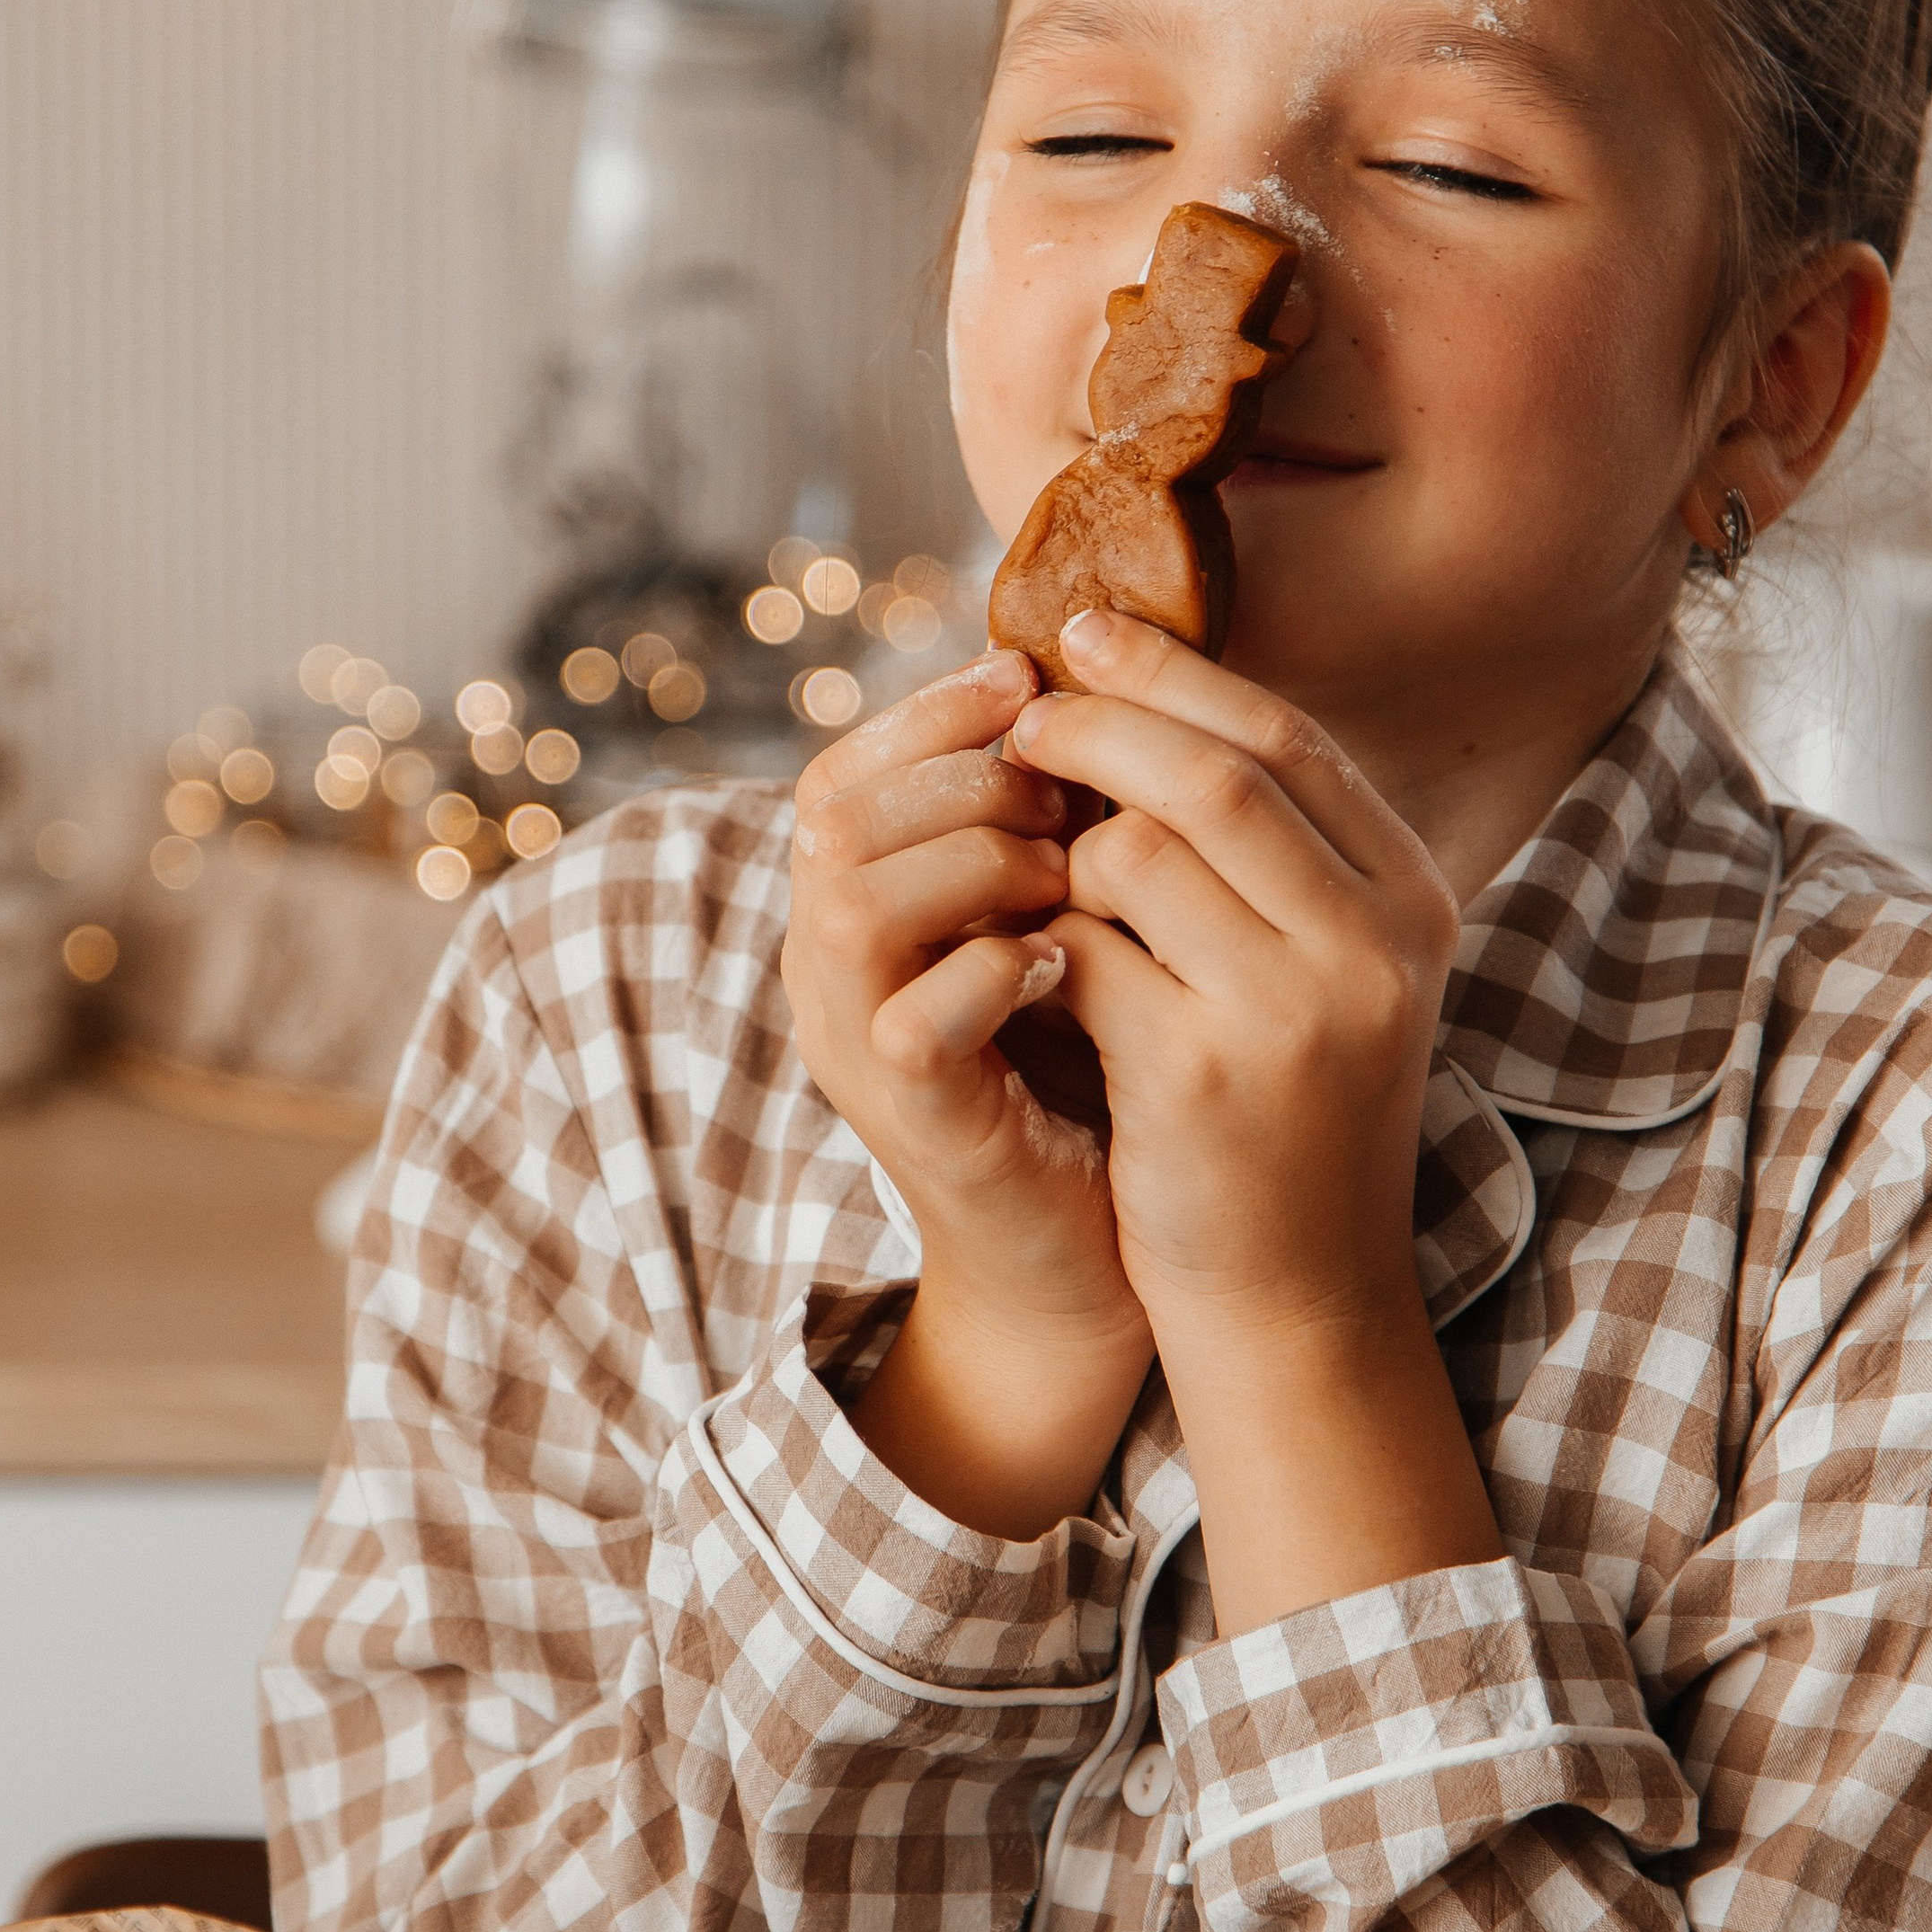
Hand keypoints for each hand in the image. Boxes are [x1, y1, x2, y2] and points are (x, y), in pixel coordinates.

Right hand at [783, 652, 1155, 1538]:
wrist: (1094, 1255)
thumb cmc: (1090, 1070)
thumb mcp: (1058, 920)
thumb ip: (1043, 826)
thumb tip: (1103, 683)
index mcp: (856, 907)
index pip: (844, 768)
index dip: (930, 710)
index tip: (1031, 676)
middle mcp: (828, 971)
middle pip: (833, 812)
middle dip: (962, 774)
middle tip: (1066, 787)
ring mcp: (856, 1046)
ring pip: (854, 899)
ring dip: (976, 858)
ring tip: (1070, 871)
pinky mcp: (910, 1119)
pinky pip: (914, 1018)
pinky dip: (995, 971)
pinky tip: (1067, 964)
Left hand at [1010, 610, 1502, 1627]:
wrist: (1299, 1301)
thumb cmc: (1288, 1119)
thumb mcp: (1322, 972)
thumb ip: (1270, 853)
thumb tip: (1143, 694)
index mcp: (1414, 903)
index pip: (1289, 739)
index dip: (1177, 676)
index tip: (1086, 637)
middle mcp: (1374, 948)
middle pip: (1216, 773)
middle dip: (1101, 727)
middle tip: (1022, 716)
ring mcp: (1296, 1014)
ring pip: (1139, 854)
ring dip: (1063, 846)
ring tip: (1035, 866)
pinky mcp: (1204, 1078)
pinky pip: (1086, 955)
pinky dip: (1040, 942)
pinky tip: (1025, 960)